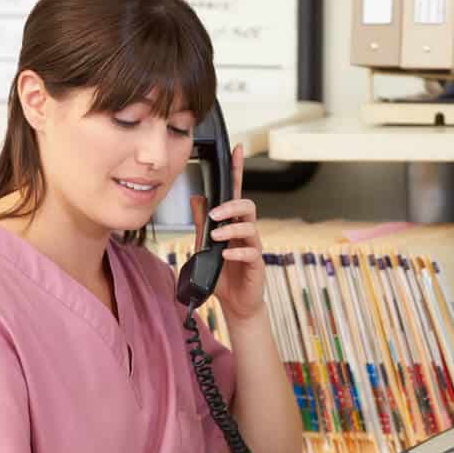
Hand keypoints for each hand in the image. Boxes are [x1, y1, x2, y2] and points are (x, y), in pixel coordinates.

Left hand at [189, 143, 266, 322]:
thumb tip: (196, 198)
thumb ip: (201, 223)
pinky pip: (251, 252)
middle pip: (247, 205)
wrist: (235, 303)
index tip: (237, 150)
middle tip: (214, 214)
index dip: (237, 170)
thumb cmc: (222, 273)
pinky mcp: (256, 264)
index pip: (236, 192)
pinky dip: (236, 252)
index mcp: (233, 223)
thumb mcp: (204, 245)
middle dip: (231, 205)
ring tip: (216, 236)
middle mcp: (245, 232)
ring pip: (250, 226)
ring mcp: (253, 247)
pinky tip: (225, 255)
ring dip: (231, 228)